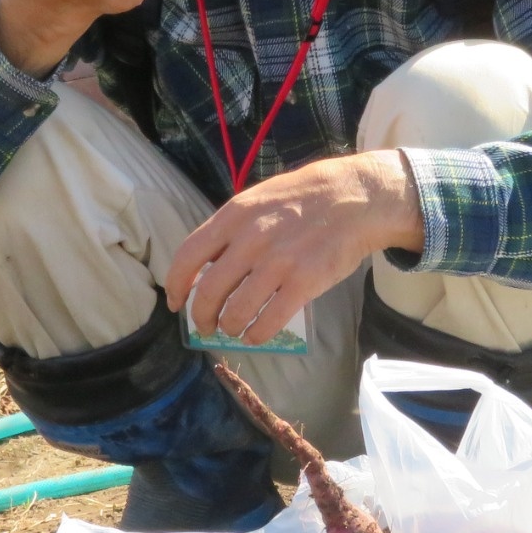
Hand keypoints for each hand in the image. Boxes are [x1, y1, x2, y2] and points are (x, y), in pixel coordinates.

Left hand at [164, 151, 423, 343]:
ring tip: (234, 329)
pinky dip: (257, 334)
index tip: (176, 304)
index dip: (176, 286)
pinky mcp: (304, 282)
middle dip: (202, 317)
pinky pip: (269, 321)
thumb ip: (231, 230)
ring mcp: (278, 262)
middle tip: (207, 326)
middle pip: (209, 291)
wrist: (356, 197)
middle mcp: (251, 240)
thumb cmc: (303, 198)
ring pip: (236, 311)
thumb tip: (206, 267)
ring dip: (230, 327)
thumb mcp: (258, 199)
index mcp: (234, 216)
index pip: (189, 256)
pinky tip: (256, 335)